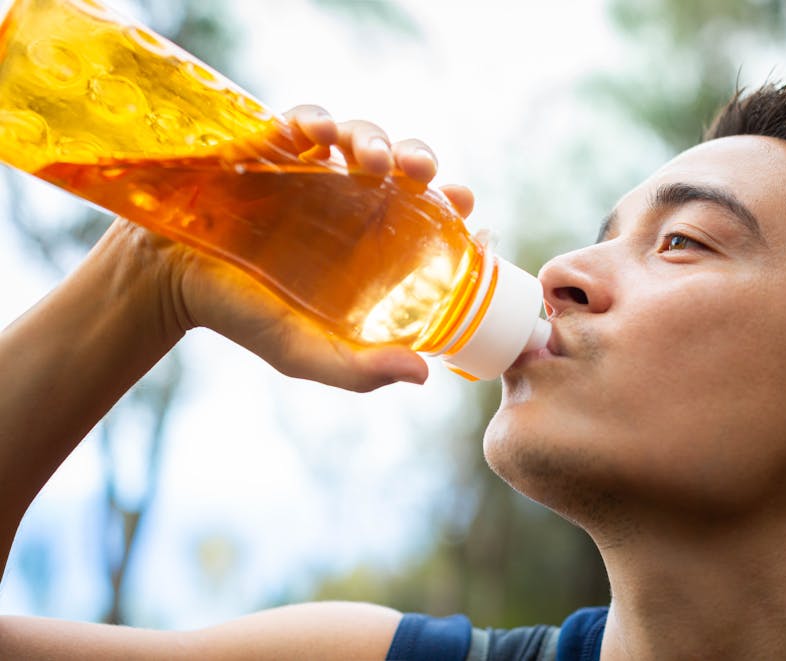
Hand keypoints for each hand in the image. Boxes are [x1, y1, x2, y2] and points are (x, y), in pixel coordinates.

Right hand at [145, 105, 474, 390]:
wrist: (166, 282)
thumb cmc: (239, 316)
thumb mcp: (302, 352)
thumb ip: (358, 368)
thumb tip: (423, 374)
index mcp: (366, 244)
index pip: (423, 214)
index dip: (449, 205)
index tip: (466, 206)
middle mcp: (346, 202)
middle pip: (399, 166)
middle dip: (418, 158)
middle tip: (423, 172)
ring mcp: (310, 171)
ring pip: (359, 136)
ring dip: (374, 138)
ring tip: (371, 160)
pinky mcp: (270, 146)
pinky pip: (302, 119)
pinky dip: (315, 119)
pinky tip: (319, 134)